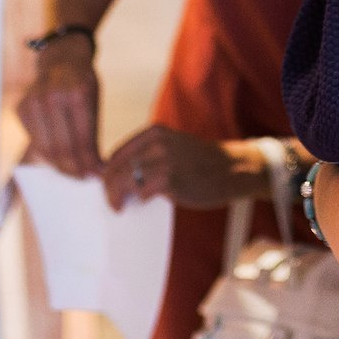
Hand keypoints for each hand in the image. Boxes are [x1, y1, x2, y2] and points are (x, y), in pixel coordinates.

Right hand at [15, 36, 100, 177]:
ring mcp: (33, 102)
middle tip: (85, 178)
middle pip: (62, 149)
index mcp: (77, 94)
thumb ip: (91, 133)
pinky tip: (58, 159)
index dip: (90, 163)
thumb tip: (94, 170)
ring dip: (60, 166)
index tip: (98, 175)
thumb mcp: (94, 100)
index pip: (82, 141)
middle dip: (75, 169)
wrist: (60, 59)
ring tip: (74, 173)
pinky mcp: (21, 109)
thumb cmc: (82, 83)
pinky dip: (47, 154)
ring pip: (46, 149)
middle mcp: (51, 97)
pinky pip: (35, 141)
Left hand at [99, 126, 269, 210]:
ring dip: (116, 195)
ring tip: (118, 206)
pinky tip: (140, 203)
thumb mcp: (172, 148)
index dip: (107, 173)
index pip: (116, 154)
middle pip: (116, 167)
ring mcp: (163, 159)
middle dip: (108, 187)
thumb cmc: (200, 164)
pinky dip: (137, 199)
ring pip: (124, 179)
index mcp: (154, 132)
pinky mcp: (170, 178)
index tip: (106, 187)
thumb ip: (148, 156)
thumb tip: (117, 177)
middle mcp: (156, 142)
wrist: (232, 170)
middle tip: (111, 201)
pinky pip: (141, 190)